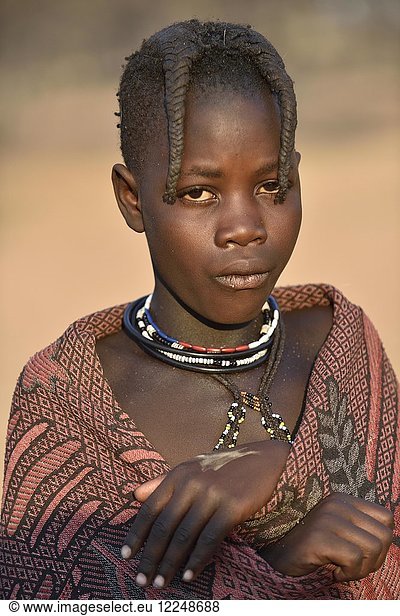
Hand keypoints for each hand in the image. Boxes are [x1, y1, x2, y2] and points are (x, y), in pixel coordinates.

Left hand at [121, 440, 289, 587]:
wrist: (264, 460)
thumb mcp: (191, 467)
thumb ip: (163, 481)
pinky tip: (189, 575)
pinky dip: (197, 560)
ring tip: (161, 582)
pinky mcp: (232, 507)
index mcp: (178, 475)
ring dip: (170, 564)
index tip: (126, 556)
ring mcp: (212, 495)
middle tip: (142, 579)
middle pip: (165, 527)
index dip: (136, 534)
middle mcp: (191, 483)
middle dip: (151, 556)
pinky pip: (209, 539)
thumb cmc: (224, 466)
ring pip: (184, 536)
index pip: (150, 508)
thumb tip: (135, 495)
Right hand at [260, 493, 393, 581]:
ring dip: (362, 569)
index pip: (386, 518)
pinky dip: (349, 573)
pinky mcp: (319, 537)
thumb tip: (388, 538)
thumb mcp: (340, 531)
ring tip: (343, 570)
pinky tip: (334, 572)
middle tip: (354, 567)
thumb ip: (361, 528)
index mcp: (343, 499)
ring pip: (372, 549)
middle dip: (375, 561)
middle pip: (383, 536)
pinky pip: (355, 559)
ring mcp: (327, 518)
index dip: (382, 543)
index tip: (362, 555)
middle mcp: (336, 503)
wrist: (279, 558)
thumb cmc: (314, 549)